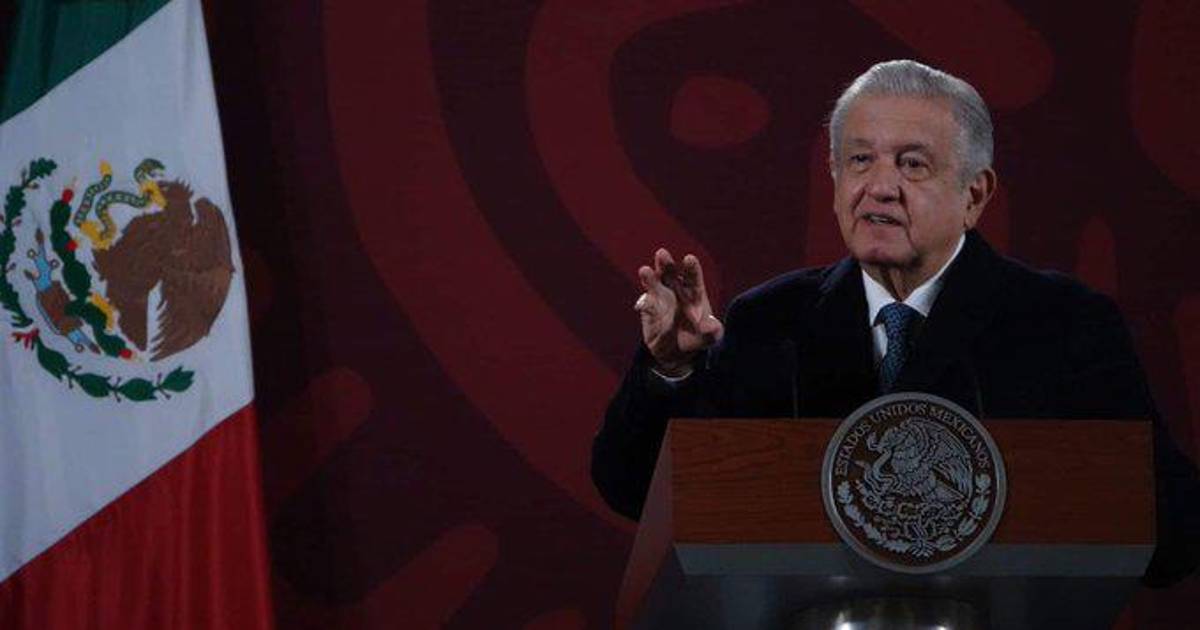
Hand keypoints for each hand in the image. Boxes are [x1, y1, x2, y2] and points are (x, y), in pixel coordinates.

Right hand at [634, 248, 723, 375]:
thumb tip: (713, 326)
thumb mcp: (709, 337)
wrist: (677, 351)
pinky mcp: (648, 309)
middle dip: (667, 264)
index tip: (689, 259)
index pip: (693, 277)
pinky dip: (643, 304)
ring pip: (654, 284)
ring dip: (650, 277)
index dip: (691, 268)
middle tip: (662, 254)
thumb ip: (712, 331)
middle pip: (671, 273)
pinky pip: (645, 305)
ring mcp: (660, 298)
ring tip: (645, 271)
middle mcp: (676, 290)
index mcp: (694, 292)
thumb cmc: (696, 338)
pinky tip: (641, 305)